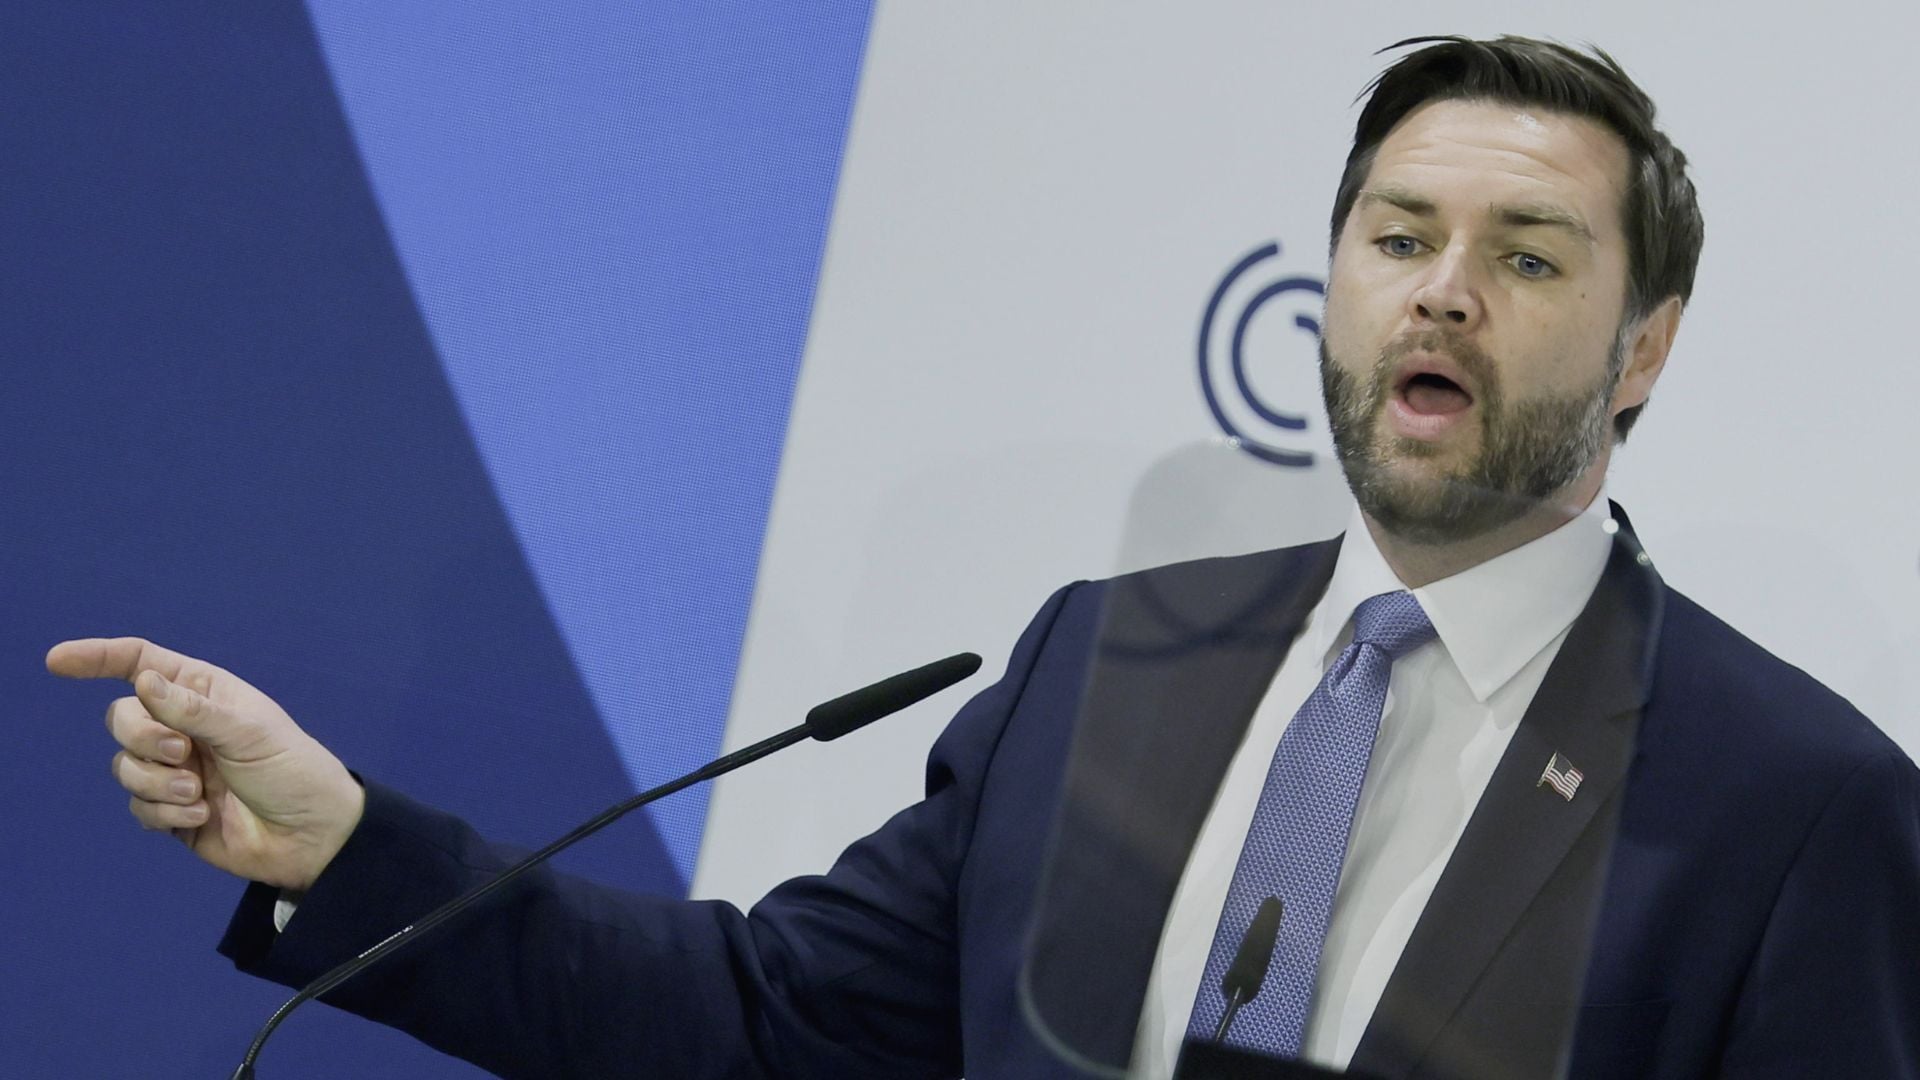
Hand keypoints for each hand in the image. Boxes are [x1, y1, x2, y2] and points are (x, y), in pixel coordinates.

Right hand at [47, 637, 364, 892]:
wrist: (311, 837)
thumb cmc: (293, 771)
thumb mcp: (249, 732)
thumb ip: (193, 709)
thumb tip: (143, 681)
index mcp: (204, 693)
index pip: (141, 664)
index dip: (98, 658)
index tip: (58, 661)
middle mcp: (184, 727)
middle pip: (121, 718)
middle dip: (142, 737)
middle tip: (184, 754)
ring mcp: (175, 770)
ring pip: (124, 766)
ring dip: (157, 782)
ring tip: (199, 793)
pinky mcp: (171, 811)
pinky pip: (138, 806)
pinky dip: (164, 812)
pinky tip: (201, 816)